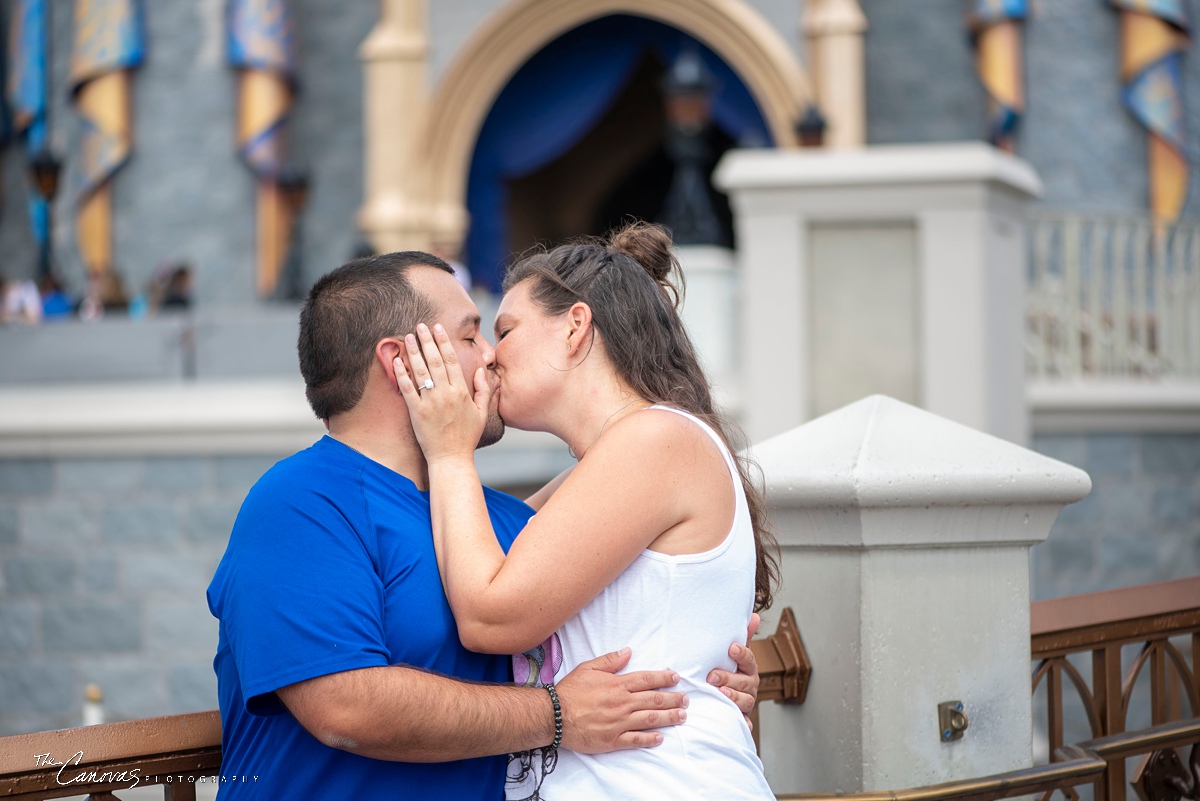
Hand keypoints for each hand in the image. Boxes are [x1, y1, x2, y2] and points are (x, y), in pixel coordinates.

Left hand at [394, 323, 491, 461]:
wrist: (451, 459)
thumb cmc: (467, 437)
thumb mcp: (482, 413)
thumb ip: (483, 389)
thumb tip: (480, 369)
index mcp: (462, 391)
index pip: (451, 360)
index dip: (444, 342)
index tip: (438, 328)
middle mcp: (446, 394)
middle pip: (435, 360)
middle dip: (427, 340)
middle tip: (420, 325)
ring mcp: (430, 403)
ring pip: (421, 371)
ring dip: (413, 352)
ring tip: (407, 337)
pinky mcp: (416, 412)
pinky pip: (407, 389)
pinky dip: (401, 374)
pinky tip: (397, 360)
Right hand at [555, 647, 687, 753]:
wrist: (553, 715)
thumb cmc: (570, 691)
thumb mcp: (588, 668)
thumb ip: (610, 660)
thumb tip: (628, 651)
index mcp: (617, 684)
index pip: (647, 679)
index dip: (664, 678)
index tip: (676, 678)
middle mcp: (622, 703)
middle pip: (654, 700)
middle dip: (673, 699)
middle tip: (686, 699)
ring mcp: (619, 722)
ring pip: (649, 719)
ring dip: (668, 718)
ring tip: (682, 716)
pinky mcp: (613, 739)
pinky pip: (636, 740)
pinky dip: (650, 739)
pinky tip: (660, 738)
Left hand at [706, 612, 759, 724]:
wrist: (727, 699)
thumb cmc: (729, 671)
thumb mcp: (734, 655)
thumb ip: (743, 636)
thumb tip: (755, 616)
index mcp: (749, 669)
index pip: (749, 660)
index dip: (742, 654)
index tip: (732, 648)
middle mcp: (750, 686)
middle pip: (745, 682)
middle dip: (729, 678)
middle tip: (712, 676)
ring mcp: (747, 702)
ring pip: (746, 701)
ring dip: (734, 697)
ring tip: (721, 694)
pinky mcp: (742, 718)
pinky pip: (745, 722)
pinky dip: (743, 723)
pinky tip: (739, 723)